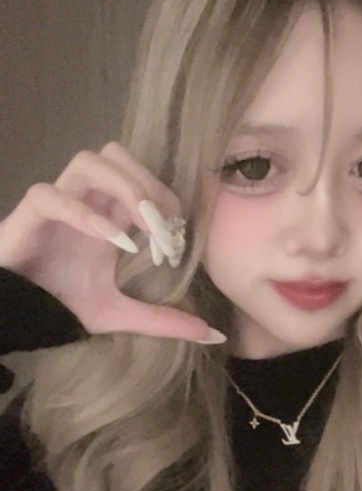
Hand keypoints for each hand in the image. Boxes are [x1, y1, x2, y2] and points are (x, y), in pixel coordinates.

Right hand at [0, 142, 223, 342]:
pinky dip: (84, 212)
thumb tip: (214, 335)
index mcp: (108, 215)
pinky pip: (52, 194)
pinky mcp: (30, 215)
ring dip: (122, 187)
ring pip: (88, 161)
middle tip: (161, 227)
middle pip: (118, 155)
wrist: (16, 316)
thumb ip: (163, 321)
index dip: (165, 199)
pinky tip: (112, 241)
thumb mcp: (119, 315)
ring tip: (141, 228)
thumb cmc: (60, 304)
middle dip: (148, 184)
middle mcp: (85, 201)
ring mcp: (58, 203)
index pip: (143, 179)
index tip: (175, 239)